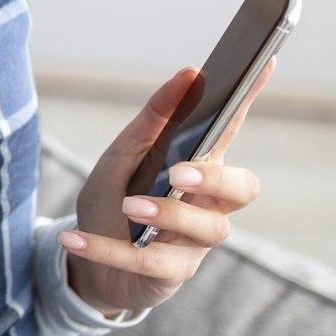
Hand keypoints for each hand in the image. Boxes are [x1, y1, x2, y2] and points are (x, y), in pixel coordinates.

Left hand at [59, 56, 275, 316]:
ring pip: (206, 229)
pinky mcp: (171, 273)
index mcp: (199, 166)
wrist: (83, 262)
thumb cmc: (110, 201)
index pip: (229, 130)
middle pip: (242, 189)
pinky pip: (148, 262)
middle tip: (179, 173)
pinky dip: (106, 249)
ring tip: (128, 205)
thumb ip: (152, 121)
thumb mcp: (121, 157)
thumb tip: (188, 74)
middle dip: (216, 179)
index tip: (263, 62)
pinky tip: (73, 237)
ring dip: (167, 215)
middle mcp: (208, 204)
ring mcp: (195, 243)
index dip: (248, 101)